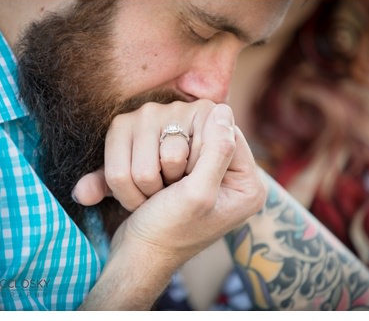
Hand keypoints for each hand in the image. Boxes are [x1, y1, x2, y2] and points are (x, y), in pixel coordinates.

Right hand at [75, 102, 265, 305]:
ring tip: (152, 198)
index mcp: (242, 174)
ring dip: (143, 169)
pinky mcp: (156, 152)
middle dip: (167, 163)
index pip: (220, 125)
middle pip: (186, 123)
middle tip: (168, 195)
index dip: (196, 148)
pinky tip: (134, 195)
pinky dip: (125, 169)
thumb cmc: (169, 234)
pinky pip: (130, 137)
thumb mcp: (199, 195)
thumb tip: (223, 109)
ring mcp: (187, 154)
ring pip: (153, 127)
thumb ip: (218, 151)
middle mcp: (220, 161)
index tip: (186, 181)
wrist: (134, 258)